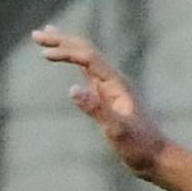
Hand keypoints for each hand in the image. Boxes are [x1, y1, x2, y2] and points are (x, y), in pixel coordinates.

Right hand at [35, 28, 170, 176]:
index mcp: (116, 84)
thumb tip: (72, 89)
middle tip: (36, 34)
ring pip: (86, 57)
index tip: (43, 55)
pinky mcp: (108, 95)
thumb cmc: (138, 145)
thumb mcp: (117, 130)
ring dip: (66, 45)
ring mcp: (111, 86)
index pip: (88, 58)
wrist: (155, 156)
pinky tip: (68, 58)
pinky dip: (74, 60)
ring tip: (46, 35)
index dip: (66, 52)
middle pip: (86, 51)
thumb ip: (96, 109)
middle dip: (62, 41)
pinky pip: (88, 70)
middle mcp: (113, 80)